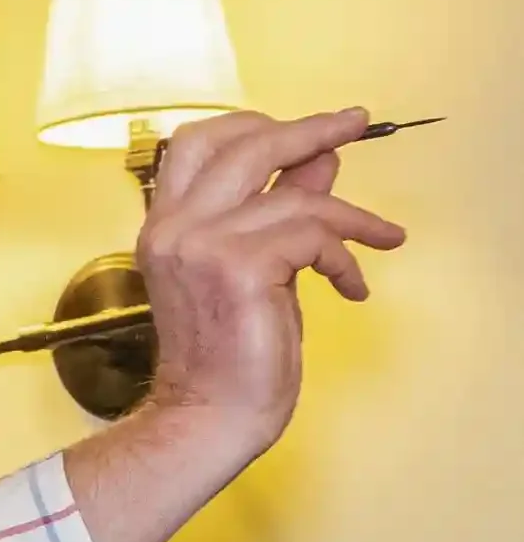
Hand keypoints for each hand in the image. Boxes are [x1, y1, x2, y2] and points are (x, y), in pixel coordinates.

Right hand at [67, 107, 405, 541]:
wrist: (208, 419)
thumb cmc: (227, 359)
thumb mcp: (255, 266)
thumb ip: (278, 209)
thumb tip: (318, 159)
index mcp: (164, 227)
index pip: (198, 143)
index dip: (255, 125)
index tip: (308, 126)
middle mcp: (174, 229)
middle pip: (245, 146)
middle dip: (309, 130)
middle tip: (355, 122)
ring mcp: (202, 245)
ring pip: (295, 196)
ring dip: (349, 217)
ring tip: (377, 238)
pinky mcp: (240, 268)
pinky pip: (313, 236)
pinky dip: (344, 258)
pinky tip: (350, 286)